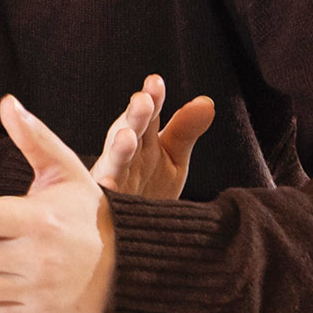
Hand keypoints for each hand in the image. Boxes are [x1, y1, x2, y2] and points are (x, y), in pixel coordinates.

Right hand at [89, 73, 214, 200]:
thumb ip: (186, 129)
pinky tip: (108, 185)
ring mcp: (115, 179)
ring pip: (115, 162)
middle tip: (143, 101)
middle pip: (130, 131)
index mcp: (143, 140)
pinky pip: (105, 197)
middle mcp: (126, 156)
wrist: (137, 231)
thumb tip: (207, 101)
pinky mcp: (108, 204)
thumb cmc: (151, 188)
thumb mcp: (173, 157)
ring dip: (119, 149)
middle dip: (135, 117)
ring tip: (127, 137)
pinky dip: (105, 190)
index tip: (155, 81)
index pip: (149, 115)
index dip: (152, 99)